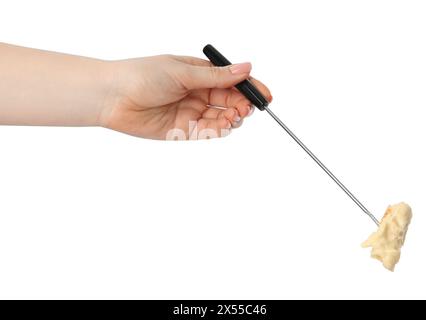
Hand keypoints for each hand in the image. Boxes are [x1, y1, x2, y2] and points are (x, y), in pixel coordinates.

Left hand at [101, 55, 271, 139]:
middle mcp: (198, 93)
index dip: (250, 88)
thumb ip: (216, 76)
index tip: (265, 95)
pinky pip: (208, 132)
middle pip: (231, 101)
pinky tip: (222, 126)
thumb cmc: (142, 76)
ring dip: (232, 118)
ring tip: (233, 116)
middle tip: (245, 108)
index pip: (232, 81)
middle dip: (243, 105)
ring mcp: (192, 112)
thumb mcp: (183, 72)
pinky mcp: (184, 130)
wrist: (113, 97)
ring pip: (222, 118)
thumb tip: (246, 68)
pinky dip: (219, 130)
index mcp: (199, 74)